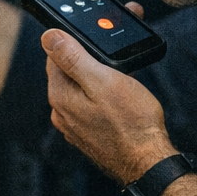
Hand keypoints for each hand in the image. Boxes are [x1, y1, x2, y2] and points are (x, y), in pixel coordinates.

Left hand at [41, 26, 174, 184]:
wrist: (148, 162)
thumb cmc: (132, 123)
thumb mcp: (103, 80)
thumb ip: (73, 57)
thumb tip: (48, 36)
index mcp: (61, 95)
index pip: (55, 54)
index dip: (75, 38)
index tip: (96, 33)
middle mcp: (62, 112)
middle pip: (70, 71)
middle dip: (91, 56)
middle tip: (117, 51)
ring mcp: (74, 125)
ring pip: (82, 88)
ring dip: (99, 76)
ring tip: (124, 74)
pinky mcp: (88, 134)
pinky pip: (90, 105)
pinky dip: (102, 95)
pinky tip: (121, 95)